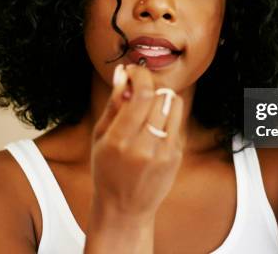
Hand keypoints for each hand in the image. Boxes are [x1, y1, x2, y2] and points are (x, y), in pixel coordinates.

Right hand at [89, 64, 184, 220]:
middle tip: (138, 89)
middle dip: (149, 85)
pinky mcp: (176, 155)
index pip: (141, 94)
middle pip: (160, 95)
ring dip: (161, 98)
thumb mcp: (100, 136)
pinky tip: (154, 126)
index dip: (140, 75)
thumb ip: (113, 103)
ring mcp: (163, 152)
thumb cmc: (107, 169)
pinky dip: (167, 115)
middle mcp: (144, 146)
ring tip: (147, 108)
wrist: (124, 207)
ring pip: (173, 104)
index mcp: (119, 140)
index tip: (134, 71)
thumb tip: (122, 72)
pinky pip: (177, 120)